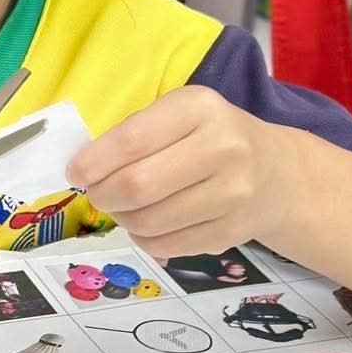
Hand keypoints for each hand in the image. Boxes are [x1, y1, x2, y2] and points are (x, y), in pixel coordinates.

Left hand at [65, 87, 297, 258]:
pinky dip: (143, 239)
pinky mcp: (233, 233)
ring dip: (122, 218)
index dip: (94, 161)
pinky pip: (167, 245)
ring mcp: (233, 194)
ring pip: (150, 220)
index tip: (75, 172)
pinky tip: (146, 224)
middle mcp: (223, 148)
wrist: (275, 172)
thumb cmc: (210, 136)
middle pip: (139, 184)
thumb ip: (134, 135)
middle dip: (103, 194)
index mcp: (201, 108)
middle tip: (96, 193)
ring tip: (122, 208)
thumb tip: (83, 171)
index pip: (134, 139)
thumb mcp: (178, 115)